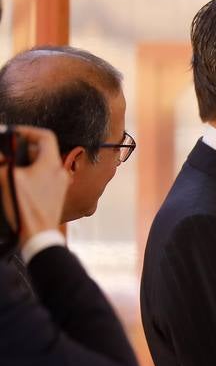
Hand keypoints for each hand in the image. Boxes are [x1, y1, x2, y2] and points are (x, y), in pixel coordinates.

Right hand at [1, 126, 66, 240]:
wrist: (38, 235)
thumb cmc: (25, 207)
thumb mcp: (7, 178)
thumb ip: (2, 161)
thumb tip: (2, 155)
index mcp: (51, 164)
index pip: (46, 136)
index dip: (29, 131)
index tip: (14, 133)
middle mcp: (60, 172)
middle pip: (42, 151)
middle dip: (22, 149)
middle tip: (7, 154)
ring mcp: (60, 184)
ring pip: (42, 165)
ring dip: (25, 163)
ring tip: (10, 169)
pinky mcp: (56, 195)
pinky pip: (43, 177)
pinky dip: (30, 175)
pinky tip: (16, 182)